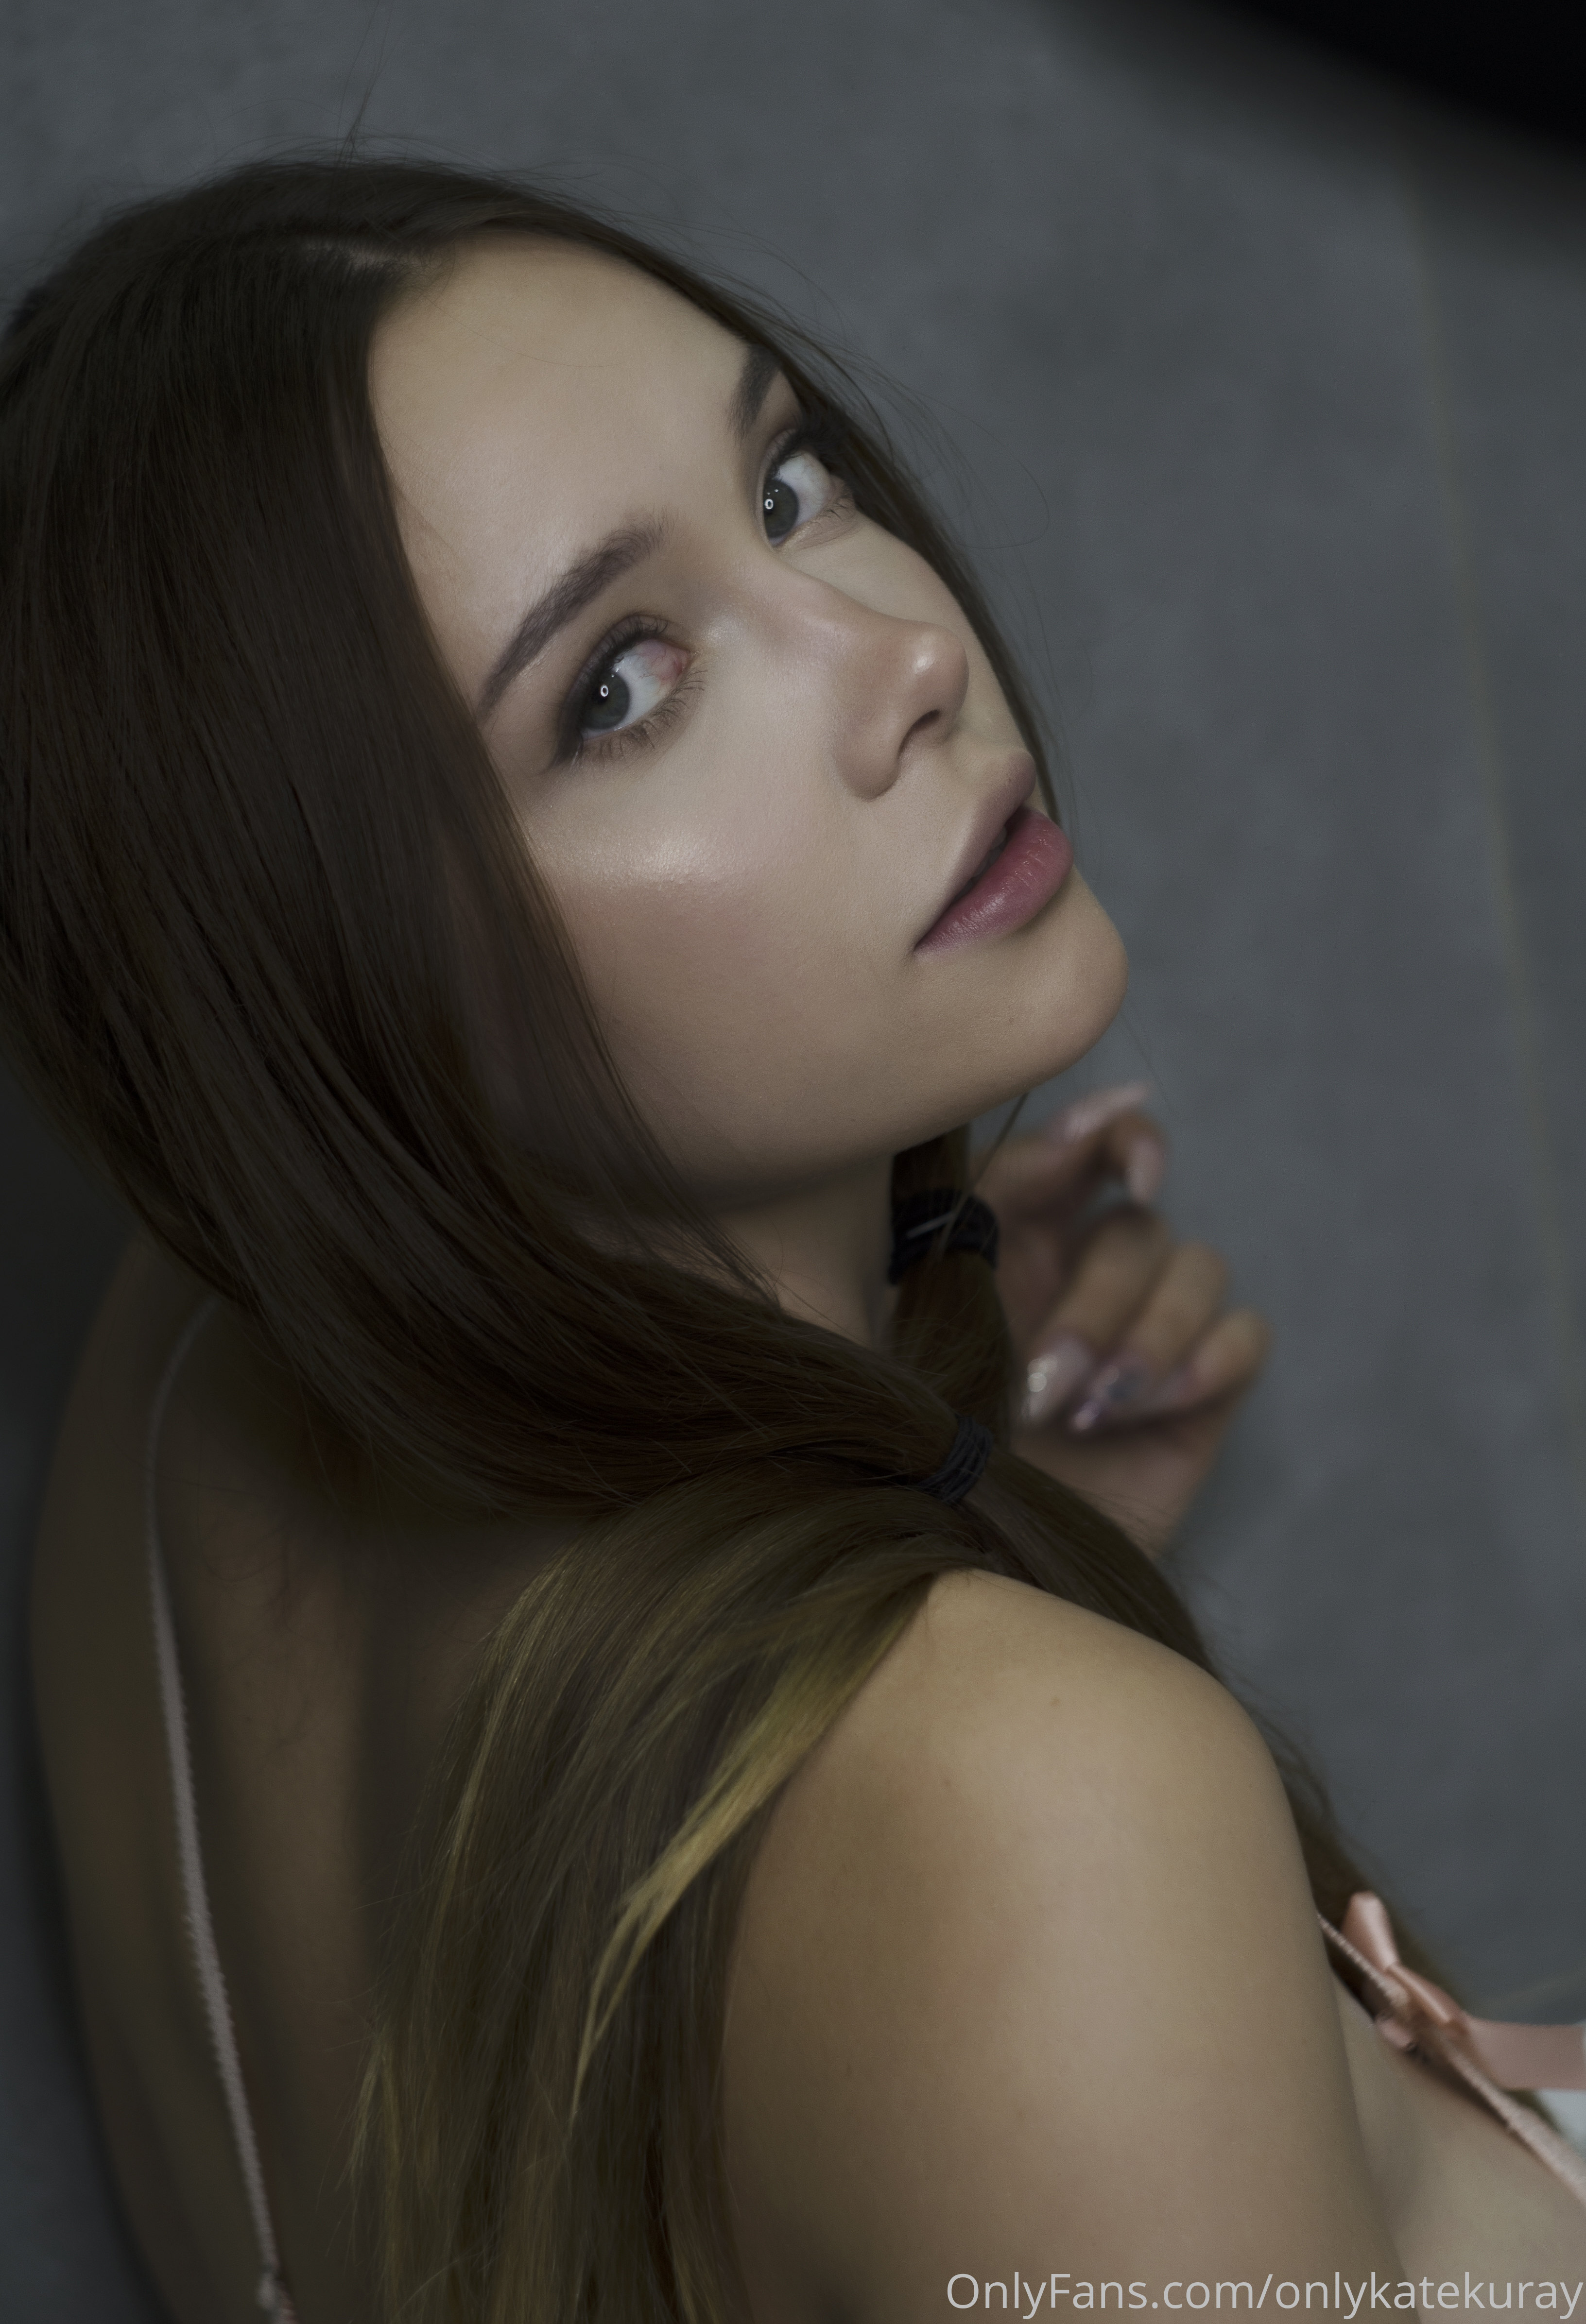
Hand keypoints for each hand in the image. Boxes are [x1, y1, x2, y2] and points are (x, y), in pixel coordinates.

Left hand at [975, 1086, 1267, 1559]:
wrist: (952, 1557)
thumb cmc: (914, 1428)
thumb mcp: (930, 1294)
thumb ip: (1000, 1190)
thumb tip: (1094, 1110)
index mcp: (1021, 1230)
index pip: (1098, 1143)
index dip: (1129, 1140)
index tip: (1135, 1176)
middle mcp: (1089, 1270)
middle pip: (1140, 1227)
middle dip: (1096, 1306)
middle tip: (1042, 1388)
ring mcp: (1149, 1330)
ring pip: (1199, 1269)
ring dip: (1144, 1340)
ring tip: (1083, 1414)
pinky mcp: (1198, 1393)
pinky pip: (1245, 1334)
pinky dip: (1201, 1365)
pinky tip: (1137, 1415)